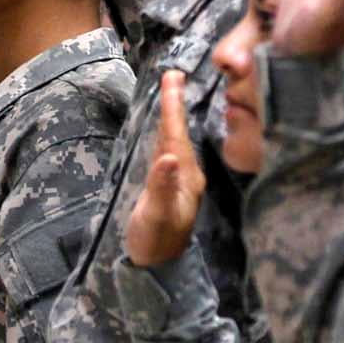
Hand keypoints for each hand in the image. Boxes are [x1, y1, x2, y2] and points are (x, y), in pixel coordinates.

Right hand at [124, 72, 203, 267]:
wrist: (157, 268)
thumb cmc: (155, 242)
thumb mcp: (157, 215)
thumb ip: (162, 186)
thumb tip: (167, 158)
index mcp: (187, 177)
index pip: (176, 134)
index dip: (172, 106)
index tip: (171, 78)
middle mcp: (188, 174)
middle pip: (179, 132)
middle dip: (175, 103)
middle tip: (172, 74)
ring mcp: (181, 180)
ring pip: (176, 139)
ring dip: (173, 115)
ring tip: (170, 91)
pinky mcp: (172, 186)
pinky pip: (171, 150)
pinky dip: (167, 133)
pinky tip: (166, 128)